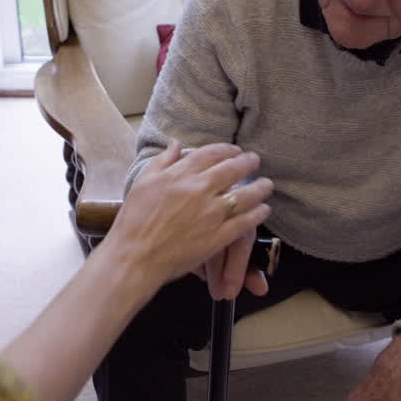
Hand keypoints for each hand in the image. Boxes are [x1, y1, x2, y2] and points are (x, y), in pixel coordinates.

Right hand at [106, 141, 272, 292]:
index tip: (235, 150)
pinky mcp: (217, 237)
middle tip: (255, 161)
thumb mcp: (143, 183)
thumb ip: (162, 161)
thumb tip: (175, 144)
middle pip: (233, 169)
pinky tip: (263, 210)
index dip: (228, 150)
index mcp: (180, 175)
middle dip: (248, 163)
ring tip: (267, 185)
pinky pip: (245, 222)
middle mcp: (198, 190)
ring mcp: (210, 214)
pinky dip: (257, 214)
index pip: (211, 153)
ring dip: (260, 187)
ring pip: (245, 195)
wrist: (134, 256)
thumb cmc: (133, 221)